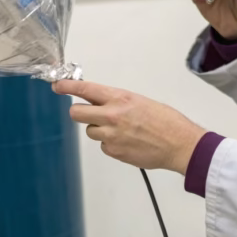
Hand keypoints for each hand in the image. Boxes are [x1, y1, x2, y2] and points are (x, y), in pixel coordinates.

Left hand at [52, 80, 206, 174]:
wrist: (179, 144)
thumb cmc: (166, 121)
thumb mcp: (140, 101)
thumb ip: (117, 101)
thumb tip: (100, 101)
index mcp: (120, 98)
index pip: (86, 89)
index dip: (67, 86)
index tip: (57, 85)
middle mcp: (111, 116)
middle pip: (76, 113)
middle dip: (79, 111)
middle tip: (88, 112)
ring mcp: (111, 135)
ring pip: (90, 131)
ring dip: (99, 129)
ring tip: (121, 130)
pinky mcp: (114, 151)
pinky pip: (103, 145)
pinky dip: (111, 143)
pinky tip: (128, 141)